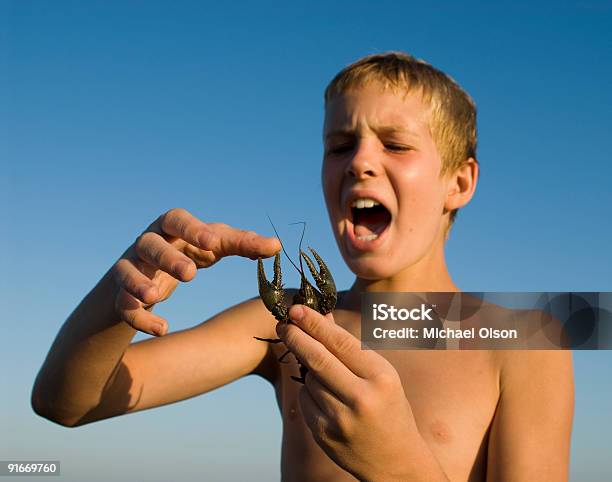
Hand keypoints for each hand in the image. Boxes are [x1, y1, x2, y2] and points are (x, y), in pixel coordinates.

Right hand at [112, 208, 279, 336]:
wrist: (141, 282)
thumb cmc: (185, 255)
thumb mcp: (213, 248)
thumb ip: (243, 244)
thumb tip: (277, 246)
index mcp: (171, 229)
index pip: (176, 218)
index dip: (192, 229)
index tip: (213, 244)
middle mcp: (147, 244)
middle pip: (150, 243)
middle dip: (168, 257)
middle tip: (190, 275)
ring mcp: (130, 268)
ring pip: (126, 270)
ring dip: (140, 283)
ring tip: (155, 297)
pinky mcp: (119, 295)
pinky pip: (123, 305)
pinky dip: (139, 317)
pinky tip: (161, 329)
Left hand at [277, 305, 446, 481]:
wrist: (395, 461)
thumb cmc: (389, 407)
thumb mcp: (380, 374)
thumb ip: (350, 348)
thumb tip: (321, 317)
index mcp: (381, 377)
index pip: (340, 343)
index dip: (315, 323)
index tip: (296, 309)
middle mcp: (361, 397)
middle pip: (317, 359)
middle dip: (296, 336)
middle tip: (283, 323)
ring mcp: (340, 419)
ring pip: (309, 380)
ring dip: (307, 368)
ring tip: (321, 370)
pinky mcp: (324, 435)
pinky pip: (305, 401)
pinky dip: (308, 392)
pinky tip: (324, 396)